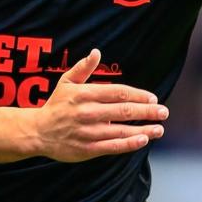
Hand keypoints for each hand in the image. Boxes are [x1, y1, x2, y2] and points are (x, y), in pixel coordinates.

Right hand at [36, 49, 166, 161]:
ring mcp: (89, 132)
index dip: (138, 95)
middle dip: (147, 111)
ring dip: (144, 129)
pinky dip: (130, 143)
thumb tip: (96, 52)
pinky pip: (113, 146)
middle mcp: (88, 112)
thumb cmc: (56, 105)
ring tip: (159, 128)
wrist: (37, 132)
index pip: (118, 92)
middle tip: (164, 112)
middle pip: (124, 110)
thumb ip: (83, 68)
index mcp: (85, 94)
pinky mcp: (88, 149)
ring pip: (122, 130)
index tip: (153, 98)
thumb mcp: (66, 82)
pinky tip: (143, 139)